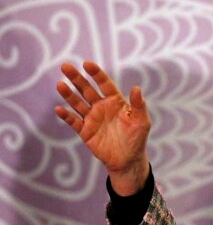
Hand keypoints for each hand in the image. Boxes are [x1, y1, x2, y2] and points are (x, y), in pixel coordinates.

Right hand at [55, 61, 150, 194]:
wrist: (128, 160)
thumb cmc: (137, 138)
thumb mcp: (142, 121)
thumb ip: (139, 105)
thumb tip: (136, 88)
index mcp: (115, 101)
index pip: (104, 84)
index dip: (96, 74)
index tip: (87, 64)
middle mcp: (102, 107)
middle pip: (87, 89)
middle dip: (77, 78)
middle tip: (65, 66)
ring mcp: (92, 118)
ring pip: (78, 103)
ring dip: (69, 94)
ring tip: (60, 84)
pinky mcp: (85, 131)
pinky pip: (73, 121)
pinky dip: (66, 116)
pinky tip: (59, 109)